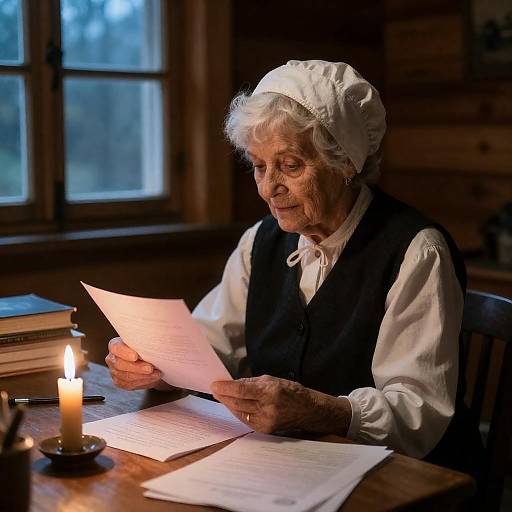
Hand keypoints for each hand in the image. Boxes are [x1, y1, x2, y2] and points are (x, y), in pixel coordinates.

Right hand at [105, 337, 162, 389]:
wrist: (149, 360)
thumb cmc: (146, 347)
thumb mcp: (145, 342)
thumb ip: (144, 342)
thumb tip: (150, 346)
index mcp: (115, 344)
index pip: (115, 348)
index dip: (124, 353)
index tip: (136, 356)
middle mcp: (112, 358)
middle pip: (120, 365)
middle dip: (137, 367)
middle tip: (150, 368)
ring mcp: (114, 371)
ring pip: (126, 376)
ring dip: (143, 376)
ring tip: (156, 373)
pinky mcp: (120, 382)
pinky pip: (130, 385)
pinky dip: (144, 381)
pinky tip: (153, 378)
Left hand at [211, 375, 350, 435]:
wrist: (307, 410)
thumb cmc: (290, 391)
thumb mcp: (272, 379)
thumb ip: (251, 382)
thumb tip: (233, 383)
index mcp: (270, 392)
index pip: (241, 391)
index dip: (225, 388)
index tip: (214, 384)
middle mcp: (267, 408)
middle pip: (238, 402)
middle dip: (223, 396)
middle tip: (214, 389)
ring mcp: (266, 421)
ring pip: (239, 412)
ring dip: (228, 404)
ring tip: (220, 396)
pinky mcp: (265, 430)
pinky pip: (245, 420)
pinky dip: (237, 412)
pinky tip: (232, 405)